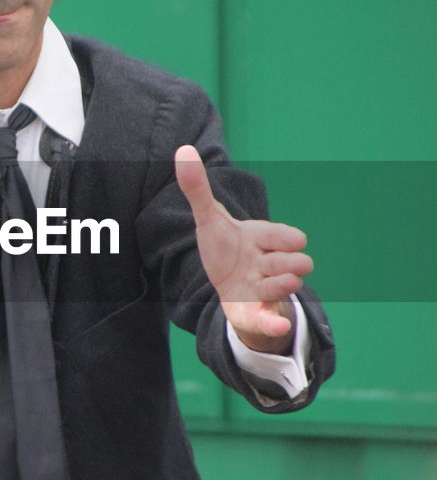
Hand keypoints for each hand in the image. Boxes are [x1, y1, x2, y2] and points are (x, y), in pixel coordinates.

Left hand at [174, 145, 313, 352]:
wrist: (226, 284)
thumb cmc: (223, 247)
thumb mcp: (208, 218)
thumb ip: (197, 188)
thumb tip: (182, 151)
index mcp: (262, 238)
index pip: (283, 235)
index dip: (287, 238)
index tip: (296, 240)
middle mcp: (269, 264)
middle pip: (291, 262)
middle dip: (290, 262)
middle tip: (287, 263)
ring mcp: (264, 289)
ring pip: (283, 287)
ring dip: (283, 285)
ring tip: (276, 282)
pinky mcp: (255, 313)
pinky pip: (269, 321)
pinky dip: (275, 325)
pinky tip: (281, 328)